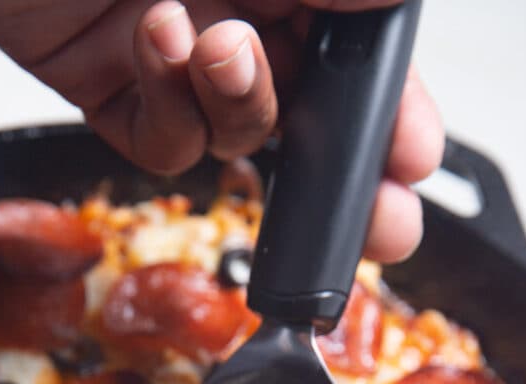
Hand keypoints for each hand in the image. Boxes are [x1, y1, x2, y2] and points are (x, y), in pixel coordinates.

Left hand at [0, 1, 443, 261]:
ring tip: (219, 44)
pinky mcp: (110, 89)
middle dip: (345, 173)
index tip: (415, 155)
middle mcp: (237, 8)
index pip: (356, 53)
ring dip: (240, 105)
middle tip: (381, 221)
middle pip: (310, 116)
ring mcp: (174, 56)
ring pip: (238, 134)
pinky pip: (163, 143)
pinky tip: (154, 39)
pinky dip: (168, 110)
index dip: (392, 110)